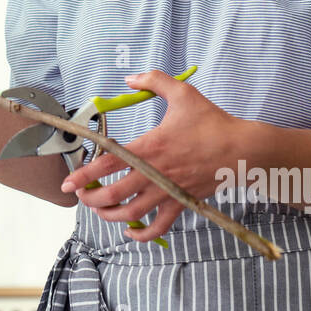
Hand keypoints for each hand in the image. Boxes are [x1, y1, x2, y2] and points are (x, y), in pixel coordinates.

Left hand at [59, 69, 244, 242]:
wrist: (242, 148)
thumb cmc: (212, 121)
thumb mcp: (183, 93)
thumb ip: (154, 81)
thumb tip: (130, 77)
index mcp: (150, 147)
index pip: (109, 163)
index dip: (84, 174)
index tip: (68, 182)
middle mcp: (155, 173)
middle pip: (114, 194)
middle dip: (91, 197)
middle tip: (81, 194)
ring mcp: (168, 191)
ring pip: (131, 213)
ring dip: (110, 216)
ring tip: (99, 210)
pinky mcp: (181, 203)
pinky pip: (159, 227)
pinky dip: (143, 233)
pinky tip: (131, 231)